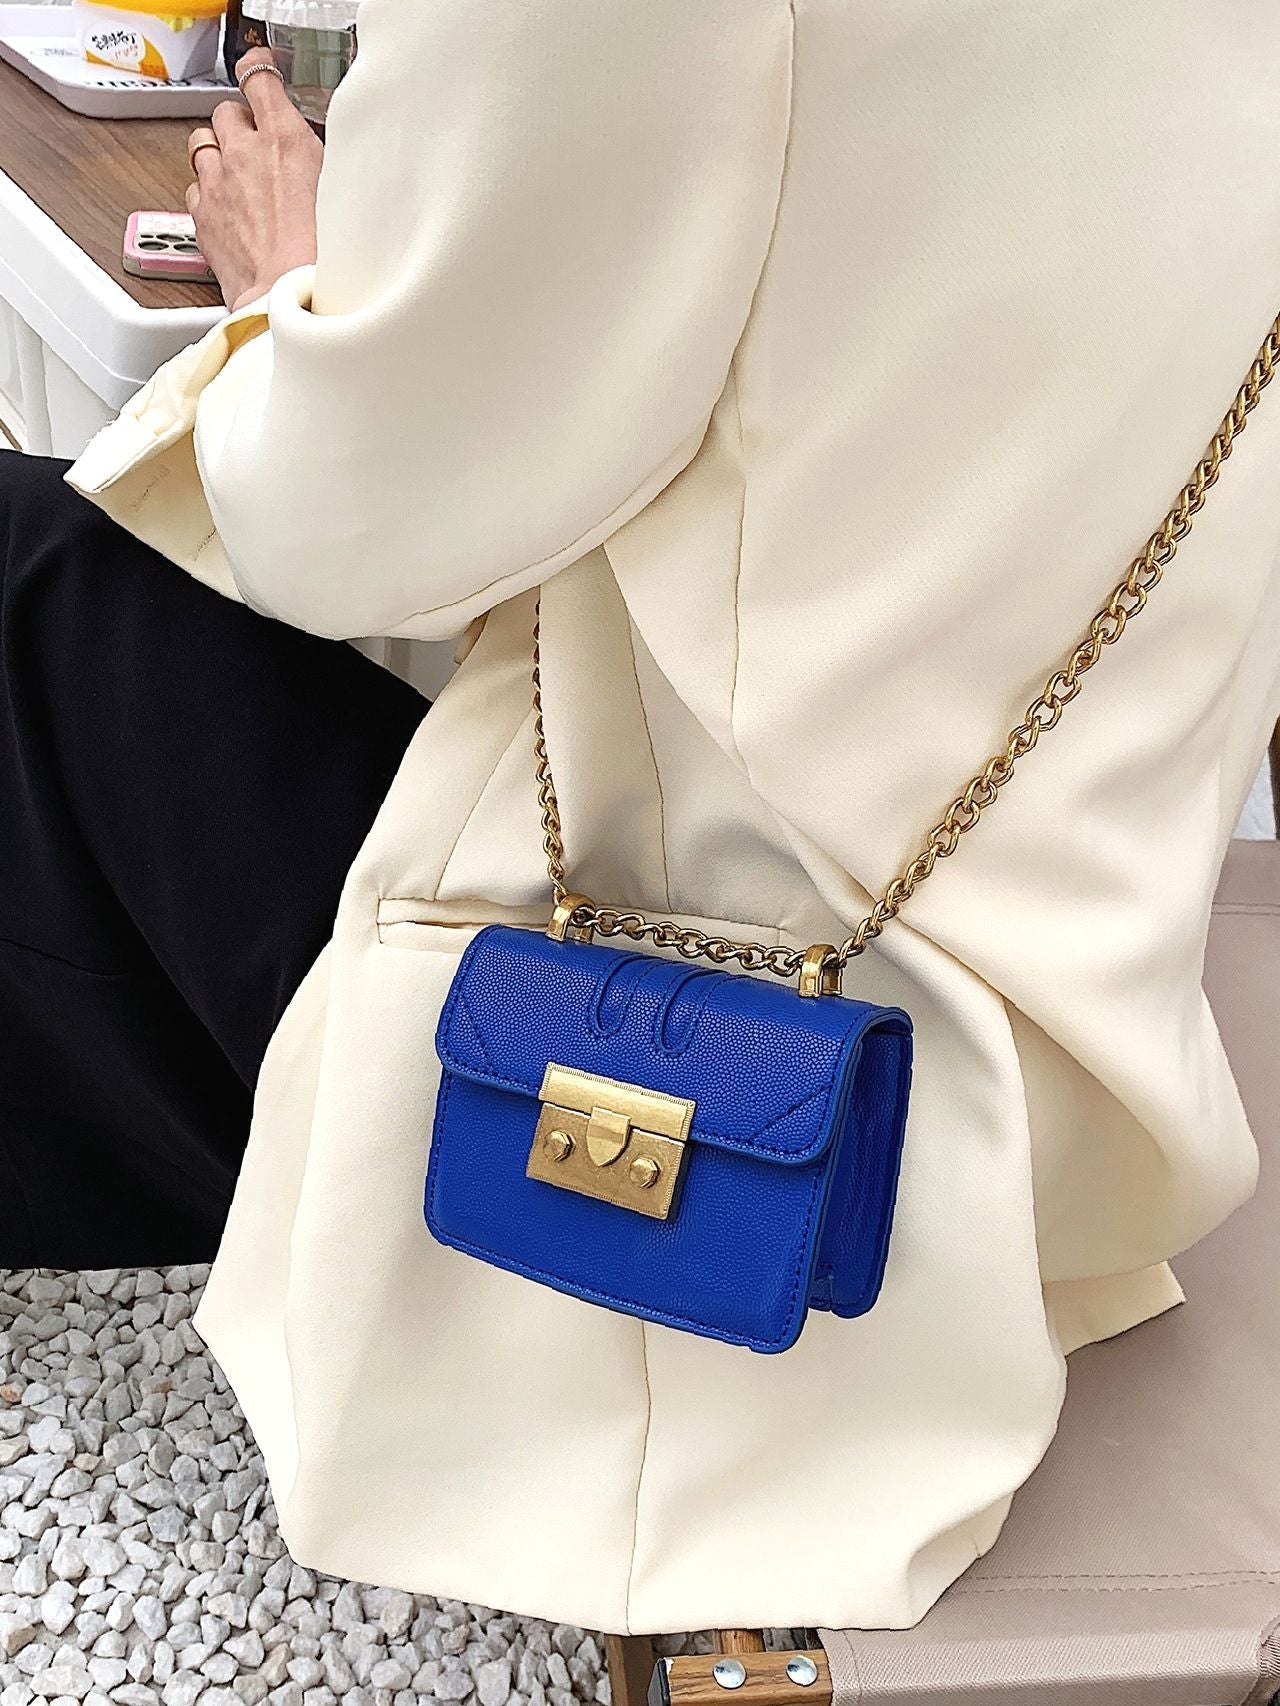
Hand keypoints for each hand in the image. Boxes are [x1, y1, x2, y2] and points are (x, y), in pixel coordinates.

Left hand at [186, 50, 324, 310]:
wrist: (290, 297)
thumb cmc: (323, 256)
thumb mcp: (342, 193)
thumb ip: (323, 160)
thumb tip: (323, 153)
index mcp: (285, 140)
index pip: (259, 79)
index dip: (259, 72)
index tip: (261, 76)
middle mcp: (244, 153)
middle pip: (226, 112)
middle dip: (240, 123)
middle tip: (257, 143)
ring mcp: (218, 183)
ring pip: (202, 143)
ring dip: (218, 152)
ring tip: (237, 173)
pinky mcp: (203, 215)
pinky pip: (195, 187)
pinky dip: (208, 190)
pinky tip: (227, 206)